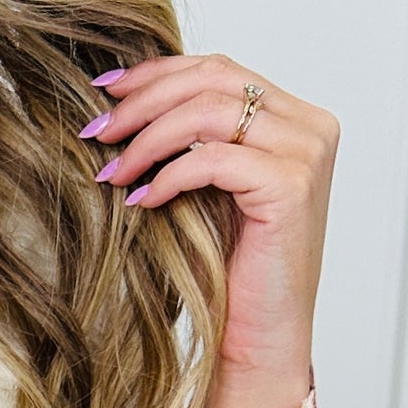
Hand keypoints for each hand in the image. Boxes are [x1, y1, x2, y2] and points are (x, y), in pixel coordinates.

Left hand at [80, 52, 338, 395]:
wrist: (258, 337)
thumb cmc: (227, 272)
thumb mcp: (202, 191)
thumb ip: (184, 141)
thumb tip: (119, 104)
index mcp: (293, 118)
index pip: (219, 69)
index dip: (157, 73)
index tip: (104, 89)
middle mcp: (310, 127)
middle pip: (213, 79)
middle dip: (144, 101)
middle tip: (97, 130)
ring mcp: (306, 154)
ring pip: (209, 111)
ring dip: (148, 137)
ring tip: (111, 170)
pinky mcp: (291, 187)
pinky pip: (212, 159)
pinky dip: (169, 175)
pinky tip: (141, 200)